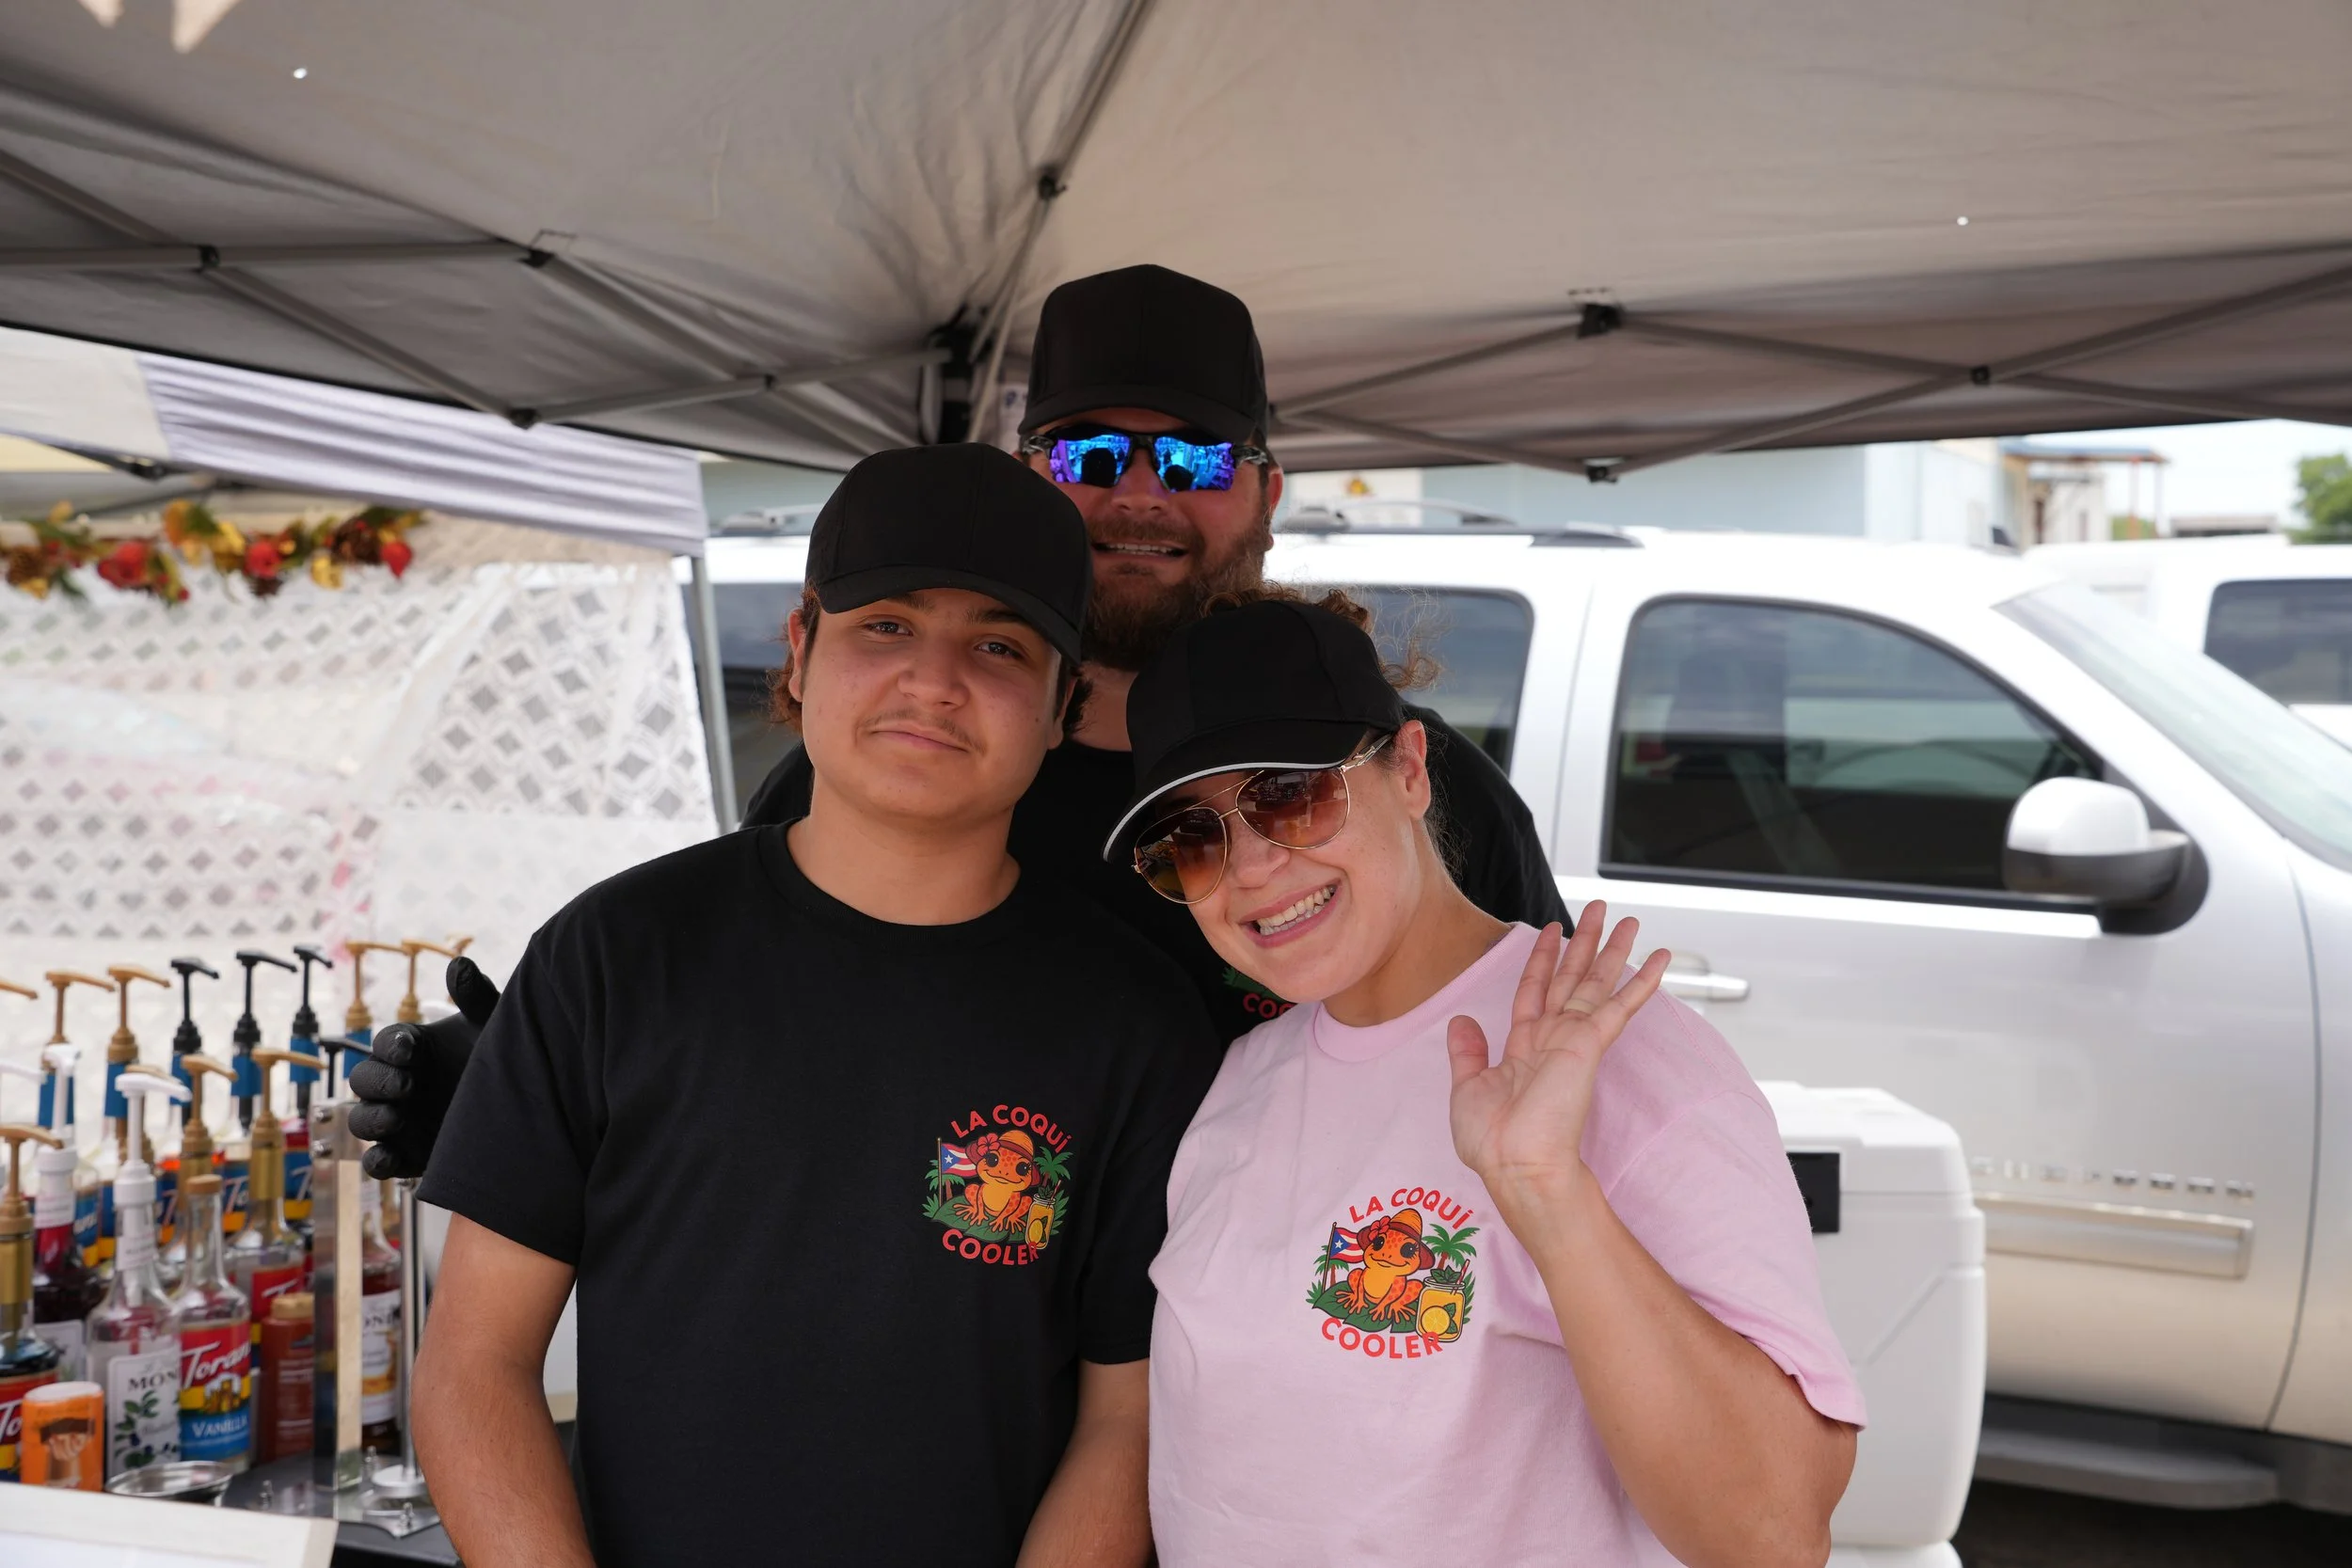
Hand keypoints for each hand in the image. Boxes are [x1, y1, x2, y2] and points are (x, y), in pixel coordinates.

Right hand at [348, 956, 498, 1178]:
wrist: (527, 1111)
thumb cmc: (501, 1060)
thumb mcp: (492, 1030)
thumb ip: (476, 998)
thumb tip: (459, 964)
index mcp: (412, 1048)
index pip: (386, 1042)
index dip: (392, 1044)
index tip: (410, 1048)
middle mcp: (398, 1083)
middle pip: (363, 1080)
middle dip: (379, 1081)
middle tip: (407, 1084)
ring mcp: (399, 1120)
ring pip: (362, 1120)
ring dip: (372, 1119)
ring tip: (397, 1118)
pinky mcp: (407, 1155)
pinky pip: (377, 1162)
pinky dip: (377, 1163)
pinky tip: (390, 1159)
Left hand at [1446, 905, 1668, 1218]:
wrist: (1515, 1165)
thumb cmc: (1493, 1141)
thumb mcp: (1467, 1089)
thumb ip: (1467, 1052)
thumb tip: (1460, 1021)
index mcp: (1524, 1047)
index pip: (1535, 990)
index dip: (1544, 960)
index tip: (1552, 931)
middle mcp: (1552, 1038)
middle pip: (1572, 978)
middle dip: (1585, 943)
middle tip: (1600, 910)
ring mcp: (1573, 1041)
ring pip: (1597, 983)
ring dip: (1614, 950)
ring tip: (1629, 920)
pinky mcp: (1589, 1046)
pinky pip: (1618, 1007)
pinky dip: (1640, 983)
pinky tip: (1659, 961)